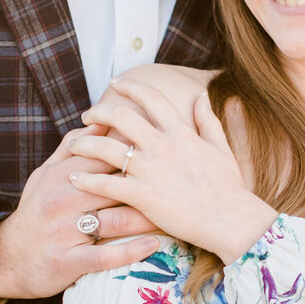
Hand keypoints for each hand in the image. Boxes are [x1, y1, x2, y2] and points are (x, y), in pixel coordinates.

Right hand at [0, 126, 162, 299]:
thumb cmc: (35, 211)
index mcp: (62, 175)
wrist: (7, 258)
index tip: (166, 148)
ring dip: (148, 217)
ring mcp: (65, 232)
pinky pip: (104, 256)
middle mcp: (64, 200)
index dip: (138, 151)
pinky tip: (154, 246)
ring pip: (115, 220)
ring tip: (177, 214)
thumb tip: (100, 121)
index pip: (105, 155)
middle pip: (116, 185)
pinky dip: (130, 251)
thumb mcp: (46, 174)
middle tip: (184, 182)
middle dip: (151, 183)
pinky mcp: (67, 261)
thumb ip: (72, 148)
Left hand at [69, 80, 276, 261]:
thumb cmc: (229, 187)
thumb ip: (208, 120)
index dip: (130, 86)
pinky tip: (74, 177)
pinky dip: (86, 178)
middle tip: (86, 116)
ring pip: (106, 147)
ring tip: (73, 145)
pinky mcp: (143, 195)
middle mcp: (162, 145)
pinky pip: (106, 183)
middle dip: (98, 112)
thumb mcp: (221, 147)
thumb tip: (201, 95)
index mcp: (180, 132)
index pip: (151, 97)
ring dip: (84, 143)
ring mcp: (151, 170)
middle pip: (120, 116)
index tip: (115, 83)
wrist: (231, 220)